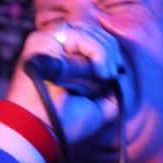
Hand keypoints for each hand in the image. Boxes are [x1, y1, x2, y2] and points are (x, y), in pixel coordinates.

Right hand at [6, 22, 124, 144]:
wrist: (38, 129)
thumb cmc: (63, 122)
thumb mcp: (97, 108)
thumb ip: (112, 93)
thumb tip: (124, 75)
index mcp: (66, 59)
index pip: (94, 40)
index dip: (110, 54)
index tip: (115, 75)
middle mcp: (56, 47)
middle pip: (93, 32)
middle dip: (110, 53)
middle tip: (110, 77)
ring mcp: (47, 41)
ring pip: (88, 32)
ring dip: (103, 55)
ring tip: (103, 76)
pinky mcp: (40, 40)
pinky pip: (77, 36)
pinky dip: (95, 52)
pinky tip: (98, 71)